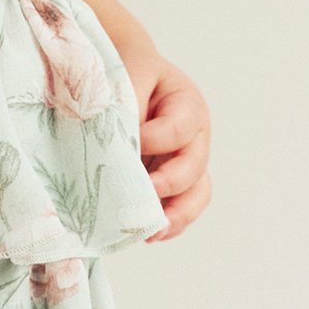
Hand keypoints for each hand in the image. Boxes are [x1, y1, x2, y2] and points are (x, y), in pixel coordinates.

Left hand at [115, 35, 213, 243]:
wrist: (128, 74)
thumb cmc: (128, 73)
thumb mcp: (127, 76)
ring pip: (196, 195)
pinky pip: (181, 208)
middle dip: (167, 184)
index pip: (178, 129)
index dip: (153, 140)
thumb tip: (112, 143)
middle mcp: (194, 138)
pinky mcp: (174, 183)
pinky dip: (168, 224)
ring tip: (151, 232)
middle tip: (141, 192)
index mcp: (186, 105)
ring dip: (175, 215)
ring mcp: (187, 163)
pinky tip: (147, 235)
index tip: (128, 143)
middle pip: (194, 168)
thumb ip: (123, 104)